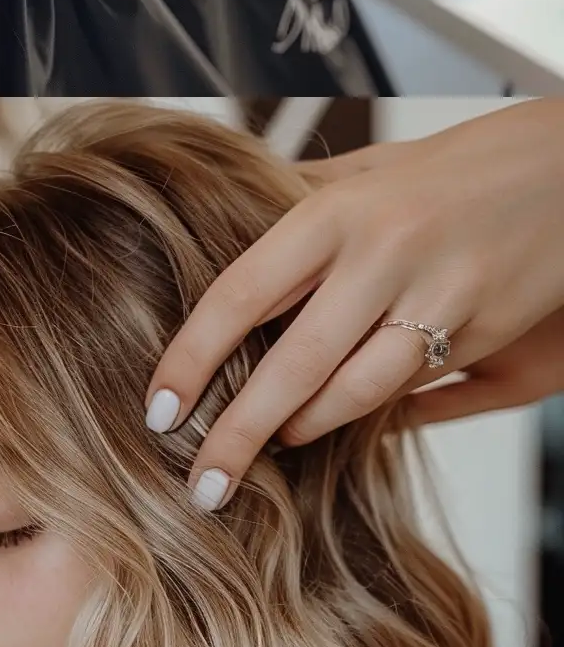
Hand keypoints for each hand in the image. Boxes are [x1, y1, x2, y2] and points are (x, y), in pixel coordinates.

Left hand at [148, 100, 563, 508]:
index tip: (157, 409)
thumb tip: (219, 216)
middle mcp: (384, 257)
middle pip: (294, 365)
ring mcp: (443, 299)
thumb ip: (297, 200)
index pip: (240, 295)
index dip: (191, 358)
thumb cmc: (459, 164)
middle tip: (203, 483)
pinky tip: (335, 425)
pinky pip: (418, 391)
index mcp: (336, 213)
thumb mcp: (368, 168)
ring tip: (269, 449)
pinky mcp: (488, 333)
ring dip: (305, 429)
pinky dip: (370, 415)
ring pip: (358, 392)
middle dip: (239, 432)